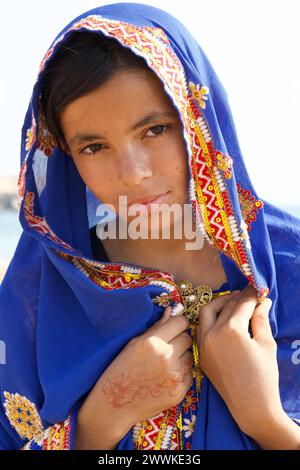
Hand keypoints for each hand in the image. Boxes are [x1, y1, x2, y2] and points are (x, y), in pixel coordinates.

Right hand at [76, 305, 193, 447]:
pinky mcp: (179, 392)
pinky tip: (165, 378)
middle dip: (180, 340)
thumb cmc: (121, 369)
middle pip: (188, 339)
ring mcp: (174, 376)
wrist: (114, 404)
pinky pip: (189, 375)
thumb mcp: (134, 343)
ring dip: (182, 358)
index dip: (178, 324)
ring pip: (191, 356)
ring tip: (165, 364)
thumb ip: (156, 327)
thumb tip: (172, 310)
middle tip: (167, 348)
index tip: (174, 328)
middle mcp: (166, 357)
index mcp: (153, 342)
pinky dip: (181, 375)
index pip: (181, 322)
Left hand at [196, 285, 282, 438]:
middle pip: (224, 306)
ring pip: (205, 313)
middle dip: (236, 297)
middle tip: (247, 295)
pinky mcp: (200, 354)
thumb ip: (260, 319)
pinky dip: (210, 319)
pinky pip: (201, 328)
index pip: (241, 303)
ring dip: (218, 304)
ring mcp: (203, 344)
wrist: (250, 406)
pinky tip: (222, 319)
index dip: (251, 294)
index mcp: (231, 330)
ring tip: (233, 303)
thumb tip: (262, 301)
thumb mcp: (265, 344)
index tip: (257, 289)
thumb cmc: (264, 376)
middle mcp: (212, 334)